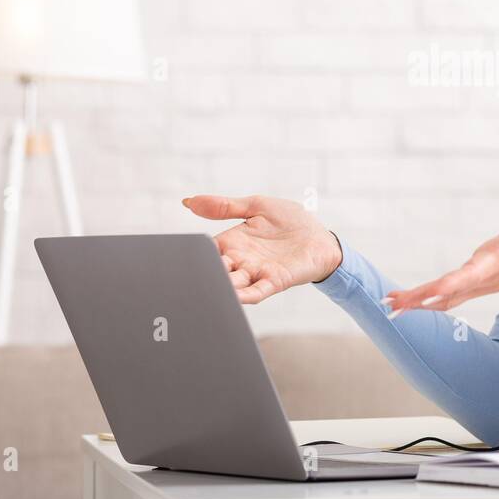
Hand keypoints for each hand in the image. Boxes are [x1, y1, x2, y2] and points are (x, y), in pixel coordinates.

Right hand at [182, 194, 343, 303]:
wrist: (321, 236)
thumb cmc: (290, 221)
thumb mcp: (256, 206)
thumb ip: (224, 206)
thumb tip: (188, 201)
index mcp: (232, 241)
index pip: (206, 250)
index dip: (194, 254)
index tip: (177, 256)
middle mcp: (241, 260)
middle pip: (215, 270)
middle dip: (203, 275)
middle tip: (185, 279)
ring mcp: (257, 272)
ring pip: (232, 283)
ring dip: (221, 286)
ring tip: (206, 288)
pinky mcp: (276, 280)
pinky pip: (257, 291)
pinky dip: (245, 295)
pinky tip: (234, 297)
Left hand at [383, 202, 498, 316]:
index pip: (471, 274)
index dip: (449, 285)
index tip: (427, 294)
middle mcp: (487, 277)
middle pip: (450, 292)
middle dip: (422, 299)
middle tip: (392, 304)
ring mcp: (481, 285)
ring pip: (447, 298)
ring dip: (419, 302)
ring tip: (391, 304)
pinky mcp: (477, 285)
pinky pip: (450, 297)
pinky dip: (428, 300)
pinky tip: (410, 302)